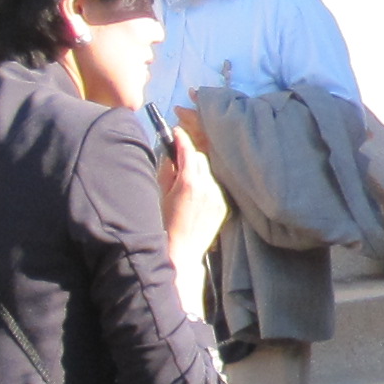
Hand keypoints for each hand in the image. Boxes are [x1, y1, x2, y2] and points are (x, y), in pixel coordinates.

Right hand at [158, 115, 225, 277]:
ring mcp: (217, 197)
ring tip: (185, 187)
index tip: (176, 130)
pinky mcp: (223, 207)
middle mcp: (207, 188)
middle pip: (200, 158)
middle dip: (188, 156)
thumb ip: (166, 172)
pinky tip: (194, 200)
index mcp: (188, 184)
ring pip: (208, 173)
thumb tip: (170, 156)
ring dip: (197, 173)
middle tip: (177, 161)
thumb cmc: (163, 225)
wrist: (180, 252)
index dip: (181, 138)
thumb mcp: (159, 194)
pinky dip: (205, 188)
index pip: (187, 151)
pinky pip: (214, 188)